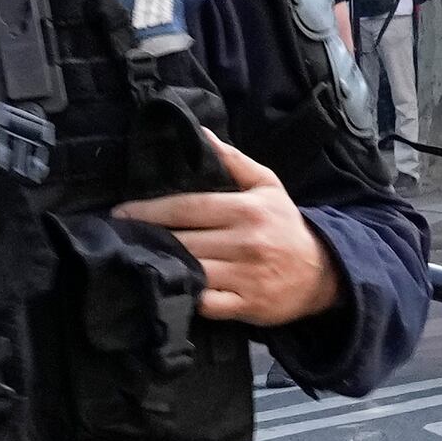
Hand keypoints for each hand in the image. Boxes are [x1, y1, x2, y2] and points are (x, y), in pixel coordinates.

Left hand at [120, 125, 338, 325]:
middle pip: (184, 240)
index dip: (150, 210)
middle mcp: (245, 242)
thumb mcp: (267, 185)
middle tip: (117, 237)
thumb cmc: (286, 225)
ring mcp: (246, 276)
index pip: (189, 207)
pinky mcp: (247, 306)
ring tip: (132, 261)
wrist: (324, 272)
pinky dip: (187, 298)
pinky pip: (208, 304)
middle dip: (148, 238)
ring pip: (192, 271)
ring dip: (161, 266)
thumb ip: (233, 160)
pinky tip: (166, 289)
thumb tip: (200, 135)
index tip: (121, 213)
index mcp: (247, 209)